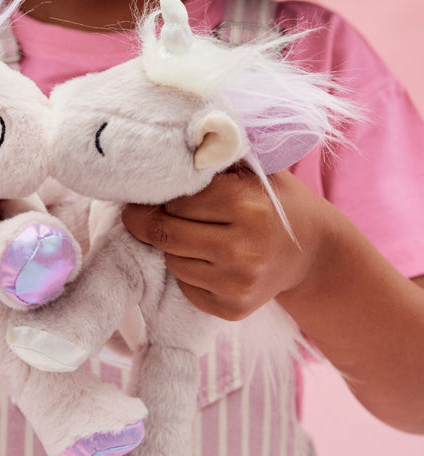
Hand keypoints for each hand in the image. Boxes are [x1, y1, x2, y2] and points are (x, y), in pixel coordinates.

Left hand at [121, 168, 323, 319]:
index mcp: (247, 206)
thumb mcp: (254, 169)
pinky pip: (184, 286)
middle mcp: (243, 249)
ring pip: (170, 260)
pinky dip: (186, 270)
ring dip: (171, 246)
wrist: (315, 253)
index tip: (153, 189)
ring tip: (192, 233)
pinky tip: (206, 258)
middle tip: (140, 210)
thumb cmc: (276, 202)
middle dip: (148, 220)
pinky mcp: (232, 308)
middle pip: (164, 233)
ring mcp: (238, 284)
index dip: (161, 194)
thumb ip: (215, 157)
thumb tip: (166, 146)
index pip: (176, 200)